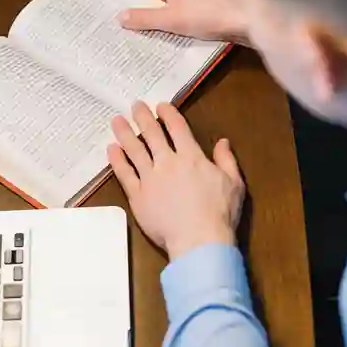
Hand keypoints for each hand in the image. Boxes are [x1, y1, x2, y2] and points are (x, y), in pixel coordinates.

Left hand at [108, 102, 245, 258]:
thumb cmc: (220, 214)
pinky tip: (111, 149)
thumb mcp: (234, 184)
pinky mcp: (138, 196)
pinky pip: (124, 174)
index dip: (168, 114)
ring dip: (125, 133)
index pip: (177, 128)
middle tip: (135, 105)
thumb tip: (223, 142)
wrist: (199, 241)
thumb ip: (227, 160)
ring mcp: (150, 179)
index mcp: (191, 157)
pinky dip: (117, 160)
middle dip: (143, 117)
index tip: (160, 106)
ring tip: (117, 121)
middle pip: (152, 134)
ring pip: (134, 150)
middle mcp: (168, 163)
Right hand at [118, 0, 249, 45]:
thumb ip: (144, 18)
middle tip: (127, 13)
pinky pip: (184, 1)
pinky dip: (174, 11)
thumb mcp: (170, 19)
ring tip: (145, 23)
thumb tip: (120, 17)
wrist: (243, 19)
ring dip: (160, 6)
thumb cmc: (204, 14)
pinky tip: (170, 27)